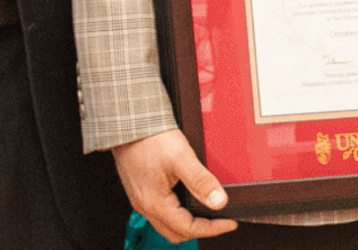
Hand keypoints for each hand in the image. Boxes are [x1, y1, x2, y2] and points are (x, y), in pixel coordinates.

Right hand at [112, 129, 237, 240]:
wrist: (128, 124)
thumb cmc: (149, 139)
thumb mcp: (181, 158)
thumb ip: (201, 181)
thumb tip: (218, 202)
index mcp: (154, 202)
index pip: (188, 228)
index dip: (212, 228)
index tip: (230, 223)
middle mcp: (145, 205)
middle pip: (176, 232)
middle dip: (201, 230)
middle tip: (221, 221)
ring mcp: (142, 199)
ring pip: (168, 224)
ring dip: (189, 223)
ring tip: (209, 212)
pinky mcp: (142, 190)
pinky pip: (161, 211)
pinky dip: (179, 213)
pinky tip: (189, 200)